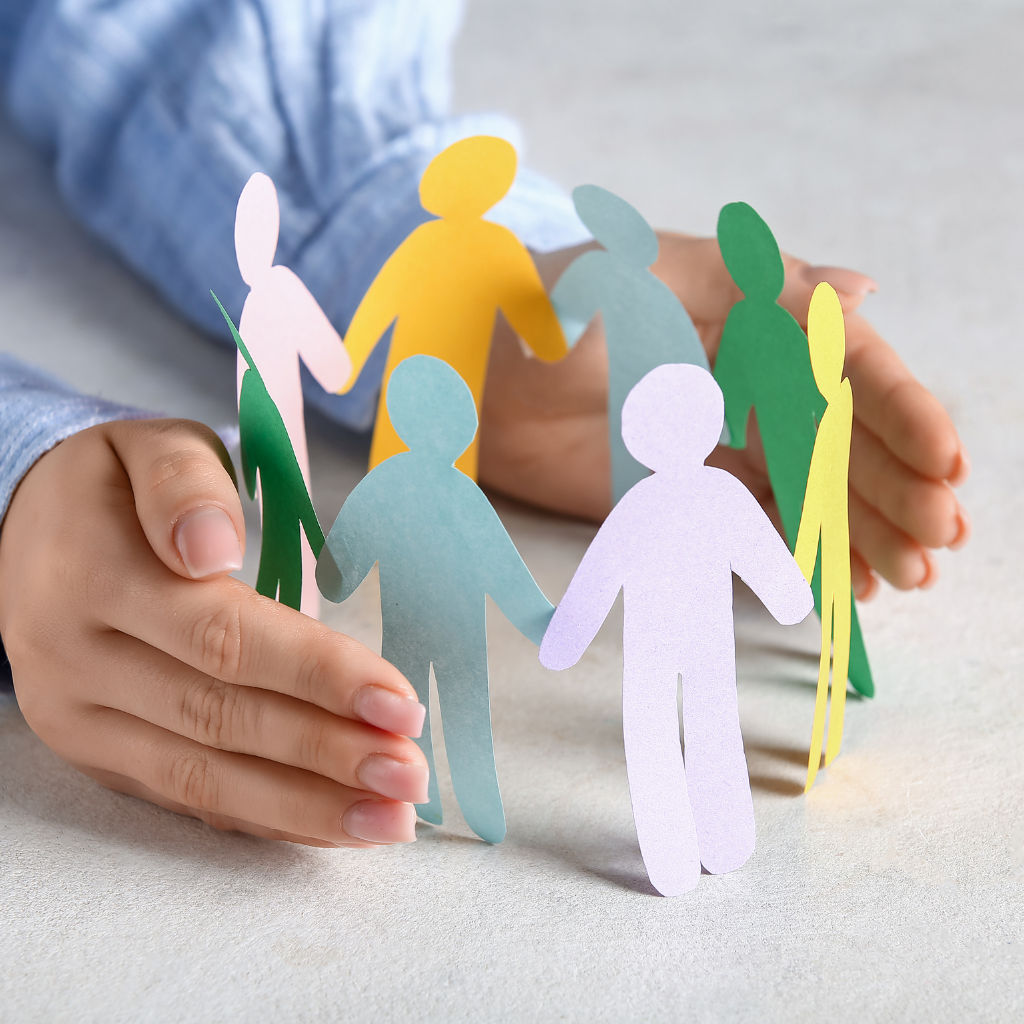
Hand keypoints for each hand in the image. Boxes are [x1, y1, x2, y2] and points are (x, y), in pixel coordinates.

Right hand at [0, 419, 428, 846]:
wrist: (23, 530)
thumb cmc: (115, 485)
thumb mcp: (150, 449)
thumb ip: (183, 487)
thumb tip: (210, 547)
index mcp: (94, 577)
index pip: (223, 637)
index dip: (317, 674)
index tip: (399, 704)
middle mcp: (78, 662)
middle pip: (221, 720)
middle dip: (326, 755)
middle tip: (410, 778)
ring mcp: (80, 719)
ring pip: (202, 778)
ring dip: (304, 806)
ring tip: (389, 821)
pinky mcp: (95, 754)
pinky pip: (184, 795)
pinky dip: (262, 816)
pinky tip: (328, 824)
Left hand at [478, 235, 969, 598]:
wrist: (469, 375)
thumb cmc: (541, 305)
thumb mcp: (635, 279)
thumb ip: (740, 287)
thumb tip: (863, 289)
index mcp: (750, 314)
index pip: (845, 364)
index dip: (900, 411)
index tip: (942, 462)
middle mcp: (748, 376)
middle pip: (841, 434)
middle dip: (894, 485)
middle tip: (938, 539)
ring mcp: (719, 437)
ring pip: (811, 485)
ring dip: (863, 527)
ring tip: (909, 576)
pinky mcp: (683, 490)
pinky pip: (756, 524)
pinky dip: (799, 553)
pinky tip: (844, 585)